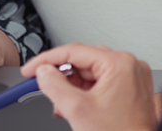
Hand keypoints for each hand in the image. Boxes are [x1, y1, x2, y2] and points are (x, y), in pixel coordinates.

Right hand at [20, 43, 158, 130]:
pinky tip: (78, 106)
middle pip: (81, 62)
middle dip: (60, 77)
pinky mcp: (131, 88)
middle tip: (45, 88)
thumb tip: (43, 72)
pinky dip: (85, 92)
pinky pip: (101, 81)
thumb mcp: (77, 109)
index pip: (72, 52)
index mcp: (119, 64)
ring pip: (90, 72)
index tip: (30, 70)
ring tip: (65, 105)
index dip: (45, 60)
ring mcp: (132, 77)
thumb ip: (53, 85)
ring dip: (72, 87)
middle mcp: (129, 65)